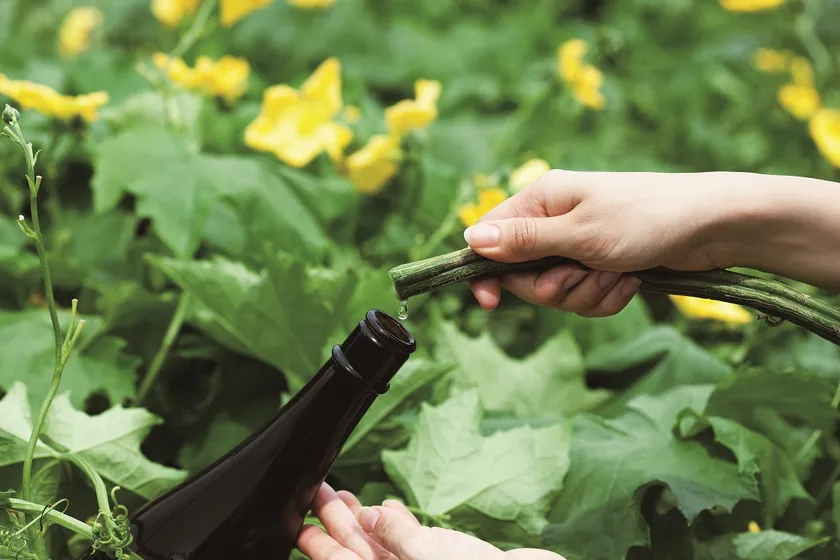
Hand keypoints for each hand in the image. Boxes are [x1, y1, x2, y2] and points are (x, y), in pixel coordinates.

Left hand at [297, 483, 564, 559]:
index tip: (300, 522)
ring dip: (365, 520)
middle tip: (320, 492)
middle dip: (339, 523)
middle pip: (359, 553)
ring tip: (345, 494)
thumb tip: (370, 516)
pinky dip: (400, 526)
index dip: (320, 545)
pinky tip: (388, 507)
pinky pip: (413, 545)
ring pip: (383, 547)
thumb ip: (395, 537)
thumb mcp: (429, 556)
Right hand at [463, 169, 839, 314]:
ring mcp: (579, 245)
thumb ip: (524, 241)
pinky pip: (586, 297)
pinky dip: (607, 296)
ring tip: (618, 273)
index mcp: (541, 202)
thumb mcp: (580, 234)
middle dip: (554, 288)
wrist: (713, 226)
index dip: (485, 272)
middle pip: (523, 275)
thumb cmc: (646, 219)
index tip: (489, 304)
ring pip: (557, 292)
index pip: (489, 239)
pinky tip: (631, 280)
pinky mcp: (602, 264)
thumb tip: (470, 238)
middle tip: (582, 275)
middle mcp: (555, 222)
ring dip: (587, 293)